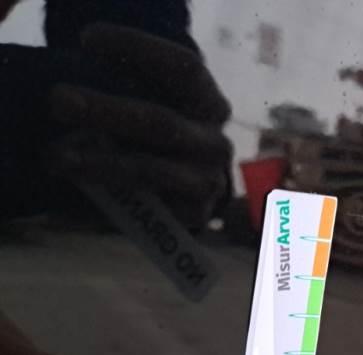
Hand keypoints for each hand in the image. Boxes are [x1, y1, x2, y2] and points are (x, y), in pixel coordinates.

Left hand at [47, 23, 232, 227]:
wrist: (190, 186)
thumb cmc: (161, 133)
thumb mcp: (158, 101)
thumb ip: (134, 84)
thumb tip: (93, 63)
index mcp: (210, 103)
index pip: (185, 71)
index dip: (141, 51)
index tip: (88, 40)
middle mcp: (215, 143)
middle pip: (162, 123)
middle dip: (106, 112)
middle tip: (58, 100)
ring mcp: (208, 182)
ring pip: (150, 170)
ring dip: (100, 163)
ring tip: (56, 155)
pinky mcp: (194, 216)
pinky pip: (147, 206)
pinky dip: (107, 193)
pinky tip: (78, 183)